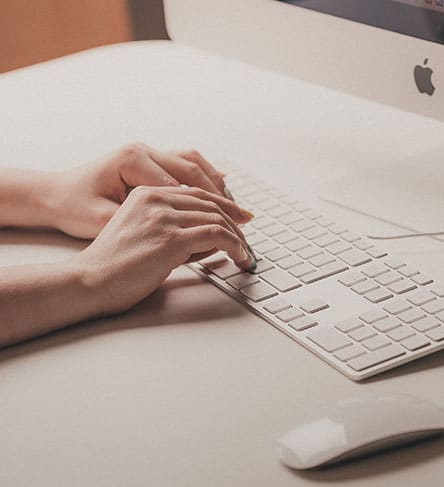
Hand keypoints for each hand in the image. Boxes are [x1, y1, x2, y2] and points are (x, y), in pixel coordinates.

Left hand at [47, 143, 230, 238]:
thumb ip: (143, 224)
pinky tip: (222, 191)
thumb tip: (178, 234)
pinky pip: (187, 162)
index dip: (206, 209)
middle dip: (222, 196)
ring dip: (218, 184)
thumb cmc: (73, 207)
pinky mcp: (150, 158)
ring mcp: (148, 151)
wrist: (53, 193)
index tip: (225, 229)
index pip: (181, 185)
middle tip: (244, 218)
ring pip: (195, 162)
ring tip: (236, 207)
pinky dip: (207, 176)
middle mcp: (143, 150)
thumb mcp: (103, 220)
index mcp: (132, 160)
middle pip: (194, 170)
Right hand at [71, 185, 254, 315]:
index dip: (224, 205)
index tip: (241, 217)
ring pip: (216, 218)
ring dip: (237, 237)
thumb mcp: (145, 235)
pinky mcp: (170, 239)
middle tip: (247, 237)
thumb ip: (177, 230)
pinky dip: (234, 245)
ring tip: (244, 253)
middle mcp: (155, 200)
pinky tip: (238, 256)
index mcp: (146, 194)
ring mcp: (163, 218)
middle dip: (235, 221)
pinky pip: (216, 235)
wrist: (90, 281)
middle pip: (210, 204)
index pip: (197, 194)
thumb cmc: (115, 266)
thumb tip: (214, 238)